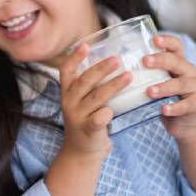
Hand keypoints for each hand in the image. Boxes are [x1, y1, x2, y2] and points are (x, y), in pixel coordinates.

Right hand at [58, 43, 131, 157]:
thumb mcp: (82, 100)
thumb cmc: (87, 119)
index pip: (66, 70)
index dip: (74, 57)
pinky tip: (111, 111)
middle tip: (117, 59)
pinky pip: (95, 121)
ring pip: (95, 98)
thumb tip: (113, 59)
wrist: (80, 151)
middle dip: (100, 69)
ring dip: (112, 86)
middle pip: (83, 82)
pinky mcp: (87, 130)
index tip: (86, 45)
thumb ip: (92, 84)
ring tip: (128, 76)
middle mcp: (69, 102)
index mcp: (67, 91)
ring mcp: (77, 116)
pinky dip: (103, 115)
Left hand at [143, 35, 195, 139]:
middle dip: (161, 60)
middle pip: (177, 61)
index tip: (154, 39)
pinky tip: (163, 109)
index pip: (175, 46)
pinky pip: (185, 106)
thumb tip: (104, 62)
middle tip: (144, 61)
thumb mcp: (154, 80)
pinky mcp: (195, 105)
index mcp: (177, 62)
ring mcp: (194, 88)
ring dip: (164, 87)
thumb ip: (141, 71)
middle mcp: (188, 71)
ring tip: (149, 91)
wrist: (184, 121)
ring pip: (181, 84)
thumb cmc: (163, 96)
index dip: (167, 41)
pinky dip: (174, 108)